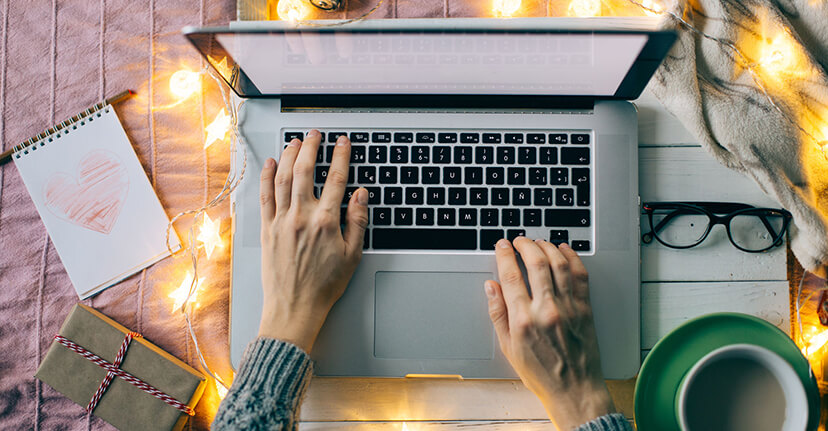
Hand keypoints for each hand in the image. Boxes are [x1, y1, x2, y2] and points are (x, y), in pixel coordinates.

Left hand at [258, 129, 368, 352]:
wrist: (294, 308)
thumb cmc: (323, 286)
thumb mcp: (352, 256)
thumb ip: (357, 222)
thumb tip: (361, 195)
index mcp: (325, 222)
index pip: (337, 180)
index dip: (341, 157)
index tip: (343, 143)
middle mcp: (301, 217)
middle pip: (306, 171)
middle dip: (312, 147)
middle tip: (316, 134)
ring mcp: (281, 221)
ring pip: (284, 178)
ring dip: (289, 156)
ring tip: (295, 142)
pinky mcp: (266, 229)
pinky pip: (265, 196)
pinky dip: (267, 177)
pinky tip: (271, 164)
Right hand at [485, 237, 614, 430]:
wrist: (574, 390)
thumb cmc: (541, 373)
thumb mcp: (508, 347)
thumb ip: (498, 314)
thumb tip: (491, 287)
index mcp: (523, 320)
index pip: (511, 276)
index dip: (504, 255)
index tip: (502, 246)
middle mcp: (546, 310)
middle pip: (536, 263)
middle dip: (525, 245)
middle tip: (519, 241)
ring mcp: (568, 308)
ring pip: (558, 264)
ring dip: (547, 247)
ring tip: (538, 242)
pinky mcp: (585, 309)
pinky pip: (580, 275)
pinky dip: (572, 258)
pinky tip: (564, 251)